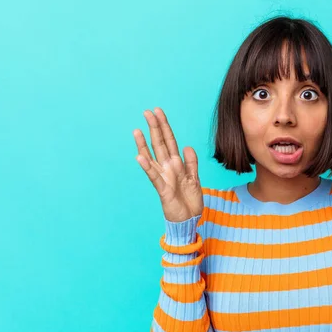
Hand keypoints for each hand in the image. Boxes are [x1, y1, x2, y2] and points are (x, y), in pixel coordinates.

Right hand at [133, 107, 203, 221]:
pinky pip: (154, 177)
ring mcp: (164, 178)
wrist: (189, 219)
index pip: (169, 141)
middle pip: (159, 144)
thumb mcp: (195, 178)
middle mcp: (167, 168)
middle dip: (154, 128)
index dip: (164, 126)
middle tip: (147, 112)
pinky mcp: (163, 190)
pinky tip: (140, 157)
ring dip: (144, 144)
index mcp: (176, 164)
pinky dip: (147, 167)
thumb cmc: (190, 200)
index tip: (158, 111)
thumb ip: (192, 162)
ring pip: (152, 158)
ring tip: (137, 130)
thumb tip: (187, 146)